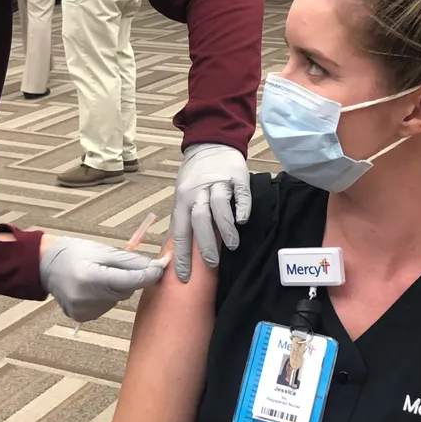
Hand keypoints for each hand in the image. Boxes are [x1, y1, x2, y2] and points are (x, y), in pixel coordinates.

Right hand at [39, 235, 165, 321]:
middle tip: (118, 266)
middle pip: (126, 291)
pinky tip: (93, 288)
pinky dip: (106, 297)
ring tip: (99, 275)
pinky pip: (106, 307)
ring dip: (116, 288)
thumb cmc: (75, 252)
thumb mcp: (103, 250)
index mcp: (91, 277)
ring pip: (117, 300)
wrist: (46, 265)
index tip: (161, 267)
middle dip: (129, 279)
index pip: (131, 281)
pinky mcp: (82, 317)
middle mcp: (86, 298)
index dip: (149, 275)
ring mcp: (83, 311)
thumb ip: (130, 260)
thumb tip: (156, 267)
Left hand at [171, 143, 251, 282]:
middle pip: (199, 220)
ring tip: (232, 246)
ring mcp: (217, 183)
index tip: (183, 276)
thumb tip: (176, 251)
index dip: (181, 255)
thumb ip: (183, 219)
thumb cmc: (195, 178)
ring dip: (225, 228)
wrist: (211, 144)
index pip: (179, 231)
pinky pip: (240, 194)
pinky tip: (243, 220)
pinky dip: (242, 207)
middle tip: (210, 265)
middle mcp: (197, 192)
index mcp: (182, 200)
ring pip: (219, 207)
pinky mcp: (237, 177)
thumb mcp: (182, 196)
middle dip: (204, 245)